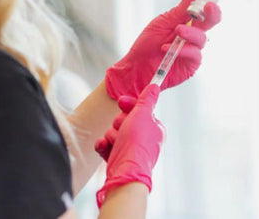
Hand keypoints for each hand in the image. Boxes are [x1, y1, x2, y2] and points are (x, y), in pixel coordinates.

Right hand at [95, 84, 164, 207]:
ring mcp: (129, 149)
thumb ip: (147, 100)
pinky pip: (105, 145)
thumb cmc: (137, 142)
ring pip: (113, 131)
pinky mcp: (117, 158)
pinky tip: (104, 148)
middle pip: (123, 119)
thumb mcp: (142, 115)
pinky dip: (103, 146)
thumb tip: (155, 86)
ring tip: (116, 143)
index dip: (129, 105)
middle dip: (119, 123)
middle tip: (123, 129)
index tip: (121, 102)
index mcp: (153, 128)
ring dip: (111, 136)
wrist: (125, 171)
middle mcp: (143, 139)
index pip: (139, 109)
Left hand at [105, 0, 225, 99]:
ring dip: (189, 33)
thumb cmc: (146, 45)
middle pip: (212, 19)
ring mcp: (194, 48)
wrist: (136, 67)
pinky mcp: (192, 64)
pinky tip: (168, 48)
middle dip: (213, 12)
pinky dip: (183, 49)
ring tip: (176, 32)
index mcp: (186, 20)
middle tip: (207, 7)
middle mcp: (193, 33)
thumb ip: (178, 11)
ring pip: (202, 38)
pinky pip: (195, 54)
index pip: (204, 3)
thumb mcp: (160, 23)